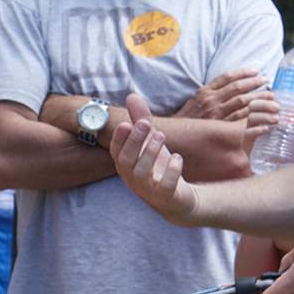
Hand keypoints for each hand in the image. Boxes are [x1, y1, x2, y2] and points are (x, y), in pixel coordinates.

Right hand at [112, 93, 198, 222]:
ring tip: (161, 135)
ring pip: (141, 174)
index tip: (126, 123)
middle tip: (145, 124)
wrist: (178, 198)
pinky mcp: (167, 197)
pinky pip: (165, 187)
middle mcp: (132, 179)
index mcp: (126, 165)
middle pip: (125, 162)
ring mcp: (148, 190)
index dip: (119, 139)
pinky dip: (171, 172)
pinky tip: (177, 158)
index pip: (115, 152)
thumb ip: (141, 120)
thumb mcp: (151, 141)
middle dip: (134, 141)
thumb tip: (131, 95)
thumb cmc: (159, 167)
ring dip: (149, 152)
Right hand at [175, 69, 279, 135]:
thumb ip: (212, 93)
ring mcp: (216, 115)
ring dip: (262, 105)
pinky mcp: (219, 129)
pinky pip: (241, 124)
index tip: (258, 73)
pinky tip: (267, 125)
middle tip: (271, 90)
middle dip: (257, 88)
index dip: (245, 74)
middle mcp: (212, 101)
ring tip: (275, 106)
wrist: (174, 136)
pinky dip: (256, 123)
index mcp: (206, 91)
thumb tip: (231, 87)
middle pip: (239, 90)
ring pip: (244, 106)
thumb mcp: (196, 100)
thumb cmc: (187, 118)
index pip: (228, 78)